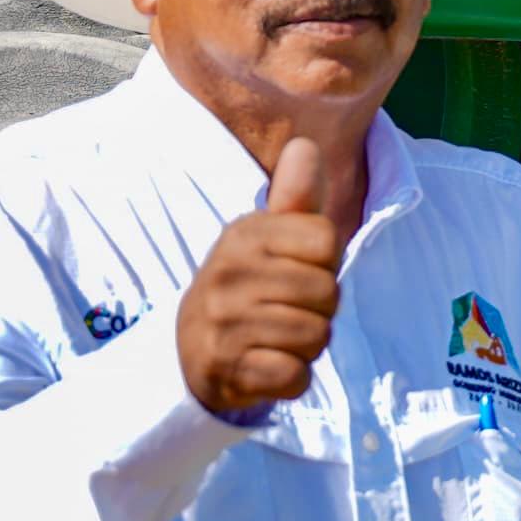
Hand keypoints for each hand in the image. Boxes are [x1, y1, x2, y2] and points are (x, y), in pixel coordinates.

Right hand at [177, 137, 342, 416]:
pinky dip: (293, 377)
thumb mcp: (269, 236)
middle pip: (328, 293)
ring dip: (308, 345)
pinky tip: (270, 365)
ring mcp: (223, 323)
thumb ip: (295, 195)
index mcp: (245, 233)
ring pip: (317, 336)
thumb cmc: (250, 284)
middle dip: (321, 309)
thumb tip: (304, 143)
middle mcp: (228, 273)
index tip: (297, 269)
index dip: (325, 262)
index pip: (327, 241)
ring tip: (277, 337)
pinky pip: (295, 375)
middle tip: (288, 310)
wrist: (192, 350)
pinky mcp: (225, 369)